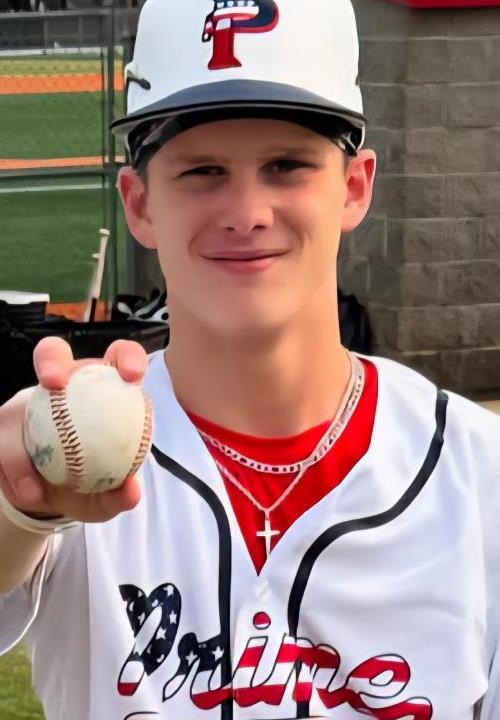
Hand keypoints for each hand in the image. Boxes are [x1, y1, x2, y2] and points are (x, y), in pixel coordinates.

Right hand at [0, 337, 147, 523]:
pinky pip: (0, 443)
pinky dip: (13, 473)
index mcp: (103, 390)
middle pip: (54, 353)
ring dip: (20, 449)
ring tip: (34, 489)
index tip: (130, 376)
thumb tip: (131, 490)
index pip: (119, 358)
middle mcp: (63, 386)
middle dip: (51, 360)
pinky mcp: (2, 424)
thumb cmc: (88, 486)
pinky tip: (27, 493)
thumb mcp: (106, 497)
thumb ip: (120, 494)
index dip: (127, 357)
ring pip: (16, 405)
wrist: (50, 500)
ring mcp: (27, 403)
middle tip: (54, 383)